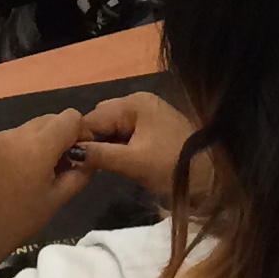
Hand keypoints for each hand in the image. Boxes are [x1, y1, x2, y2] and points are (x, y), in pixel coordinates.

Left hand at [0, 108, 93, 264]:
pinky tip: (2, 177)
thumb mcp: (53, 202)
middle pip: (47, 120)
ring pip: (23, 131)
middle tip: (56, 166)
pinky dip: (9, 152)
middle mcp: (13, 134)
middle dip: (57, 137)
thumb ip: (76, 176)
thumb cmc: (14, 224)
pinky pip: (1, 140)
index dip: (80, 131)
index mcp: (37, 147)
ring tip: (26, 175)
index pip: (70, 118)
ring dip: (32, 145)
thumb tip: (86, 161)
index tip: (77, 153)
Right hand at [71, 91, 197, 197]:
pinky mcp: (152, 126)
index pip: (93, 117)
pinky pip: (125, 132)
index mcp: (134, 103)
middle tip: (84, 166)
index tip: (67, 161)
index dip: (79, 139)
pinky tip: (114, 162)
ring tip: (97, 166)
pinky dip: (117, 146)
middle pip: (101, 119)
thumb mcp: (133, 162)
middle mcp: (139, 101)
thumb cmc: (171, 166)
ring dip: (104, 145)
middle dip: (92, 141)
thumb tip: (69, 152)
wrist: (210, 176)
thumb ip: (100, 155)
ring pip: (112, 127)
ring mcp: (147, 112)